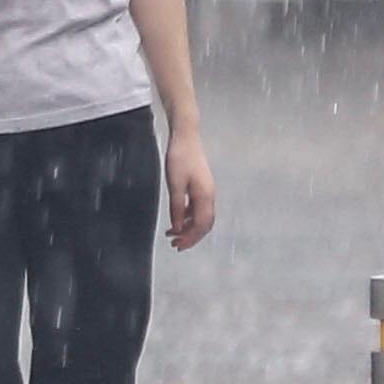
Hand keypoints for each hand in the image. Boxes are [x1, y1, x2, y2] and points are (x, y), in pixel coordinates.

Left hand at [165, 129, 216, 250]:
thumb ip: (176, 208)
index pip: (201, 225)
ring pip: (201, 216)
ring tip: (173, 234)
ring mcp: (207, 191)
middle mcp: (210, 196)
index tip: (177, 246)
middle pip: (204, 224)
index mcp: (205, 197)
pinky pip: (198, 207)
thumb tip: (177, 228)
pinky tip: (177, 218)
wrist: (186, 137)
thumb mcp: (175, 185)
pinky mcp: (201, 186)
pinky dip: (188, 216)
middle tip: (175, 245)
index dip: (190, 238)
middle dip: (191, 236)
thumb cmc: (179, 159)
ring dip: (188, 227)